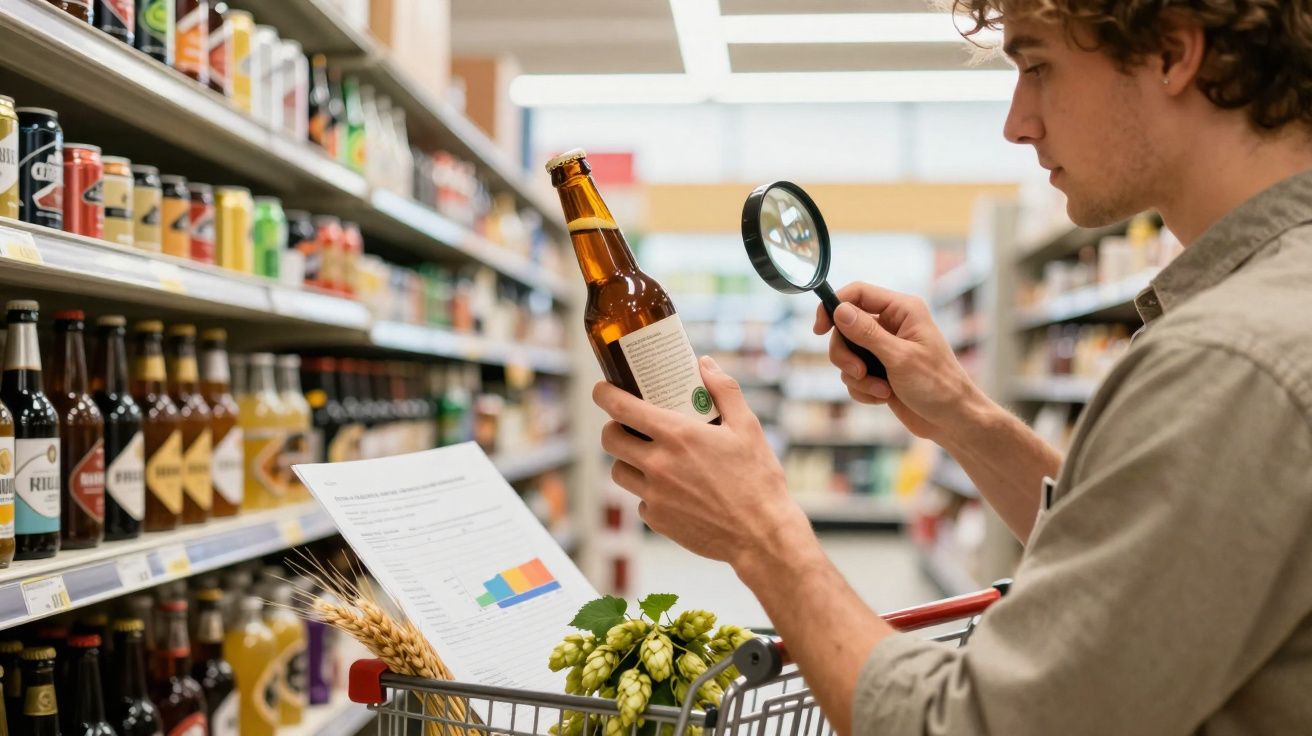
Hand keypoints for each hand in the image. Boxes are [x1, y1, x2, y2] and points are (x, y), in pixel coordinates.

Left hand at [593, 357, 811, 569]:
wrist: (761, 535)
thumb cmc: (757, 479)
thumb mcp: (747, 427)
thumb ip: (724, 390)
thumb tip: (704, 364)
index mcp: (677, 436)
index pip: (621, 408)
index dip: (604, 394)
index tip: (603, 390)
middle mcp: (658, 465)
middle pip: (610, 439)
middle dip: (613, 427)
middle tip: (628, 425)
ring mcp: (655, 495)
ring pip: (618, 471)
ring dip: (627, 461)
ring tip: (649, 457)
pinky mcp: (657, 520)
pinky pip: (639, 500)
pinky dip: (649, 492)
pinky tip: (672, 489)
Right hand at [813, 283, 985, 443]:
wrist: (952, 420)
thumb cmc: (937, 385)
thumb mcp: (900, 358)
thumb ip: (867, 334)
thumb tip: (839, 310)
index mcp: (903, 310)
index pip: (858, 293)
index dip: (834, 306)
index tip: (819, 329)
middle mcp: (892, 324)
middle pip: (845, 327)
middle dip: (846, 354)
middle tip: (858, 372)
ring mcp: (885, 348)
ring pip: (847, 354)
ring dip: (858, 377)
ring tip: (881, 390)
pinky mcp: (880, 370)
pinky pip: (853, 375)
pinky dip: (863, 389)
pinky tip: (883, 397)